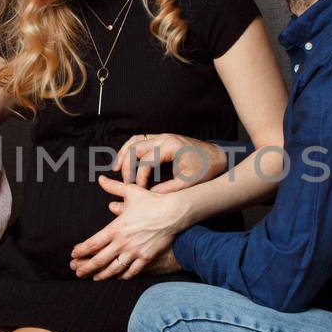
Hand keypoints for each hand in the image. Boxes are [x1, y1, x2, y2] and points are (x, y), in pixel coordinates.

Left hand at [69, 176, 188, 280]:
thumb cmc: (152, 201)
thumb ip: (114, 187)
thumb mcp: (131, 191)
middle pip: (99, 259)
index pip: (92, 243)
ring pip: (113, 268)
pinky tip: (117, 277)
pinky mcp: (146, 258)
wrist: (173, 213)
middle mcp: (122, 243)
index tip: (74, 254)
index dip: (81, 250)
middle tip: (77, 271)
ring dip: (101, 275)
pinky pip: (132, 271)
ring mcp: (134, 252)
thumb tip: (101, 179)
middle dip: (86, 267)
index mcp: (115, 228)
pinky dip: (123, 275)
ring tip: (93, 278)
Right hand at [112, 133, 226, 193]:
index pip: (146, 161)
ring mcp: (161, 136)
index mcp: (171, 147)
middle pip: (135, 148)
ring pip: (134, 140)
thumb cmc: (204, 169)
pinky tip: (123, 160)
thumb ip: (167, 189)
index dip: (139, 177)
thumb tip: (148, 195)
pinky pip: (139, 139)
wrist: (216, 156)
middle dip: (127, 166)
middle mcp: (164, 138)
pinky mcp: (161, 138)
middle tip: (125, 183)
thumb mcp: (188, 183)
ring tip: (115, 170)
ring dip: (123, 154)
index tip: (139, 190)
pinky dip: (129, 149)